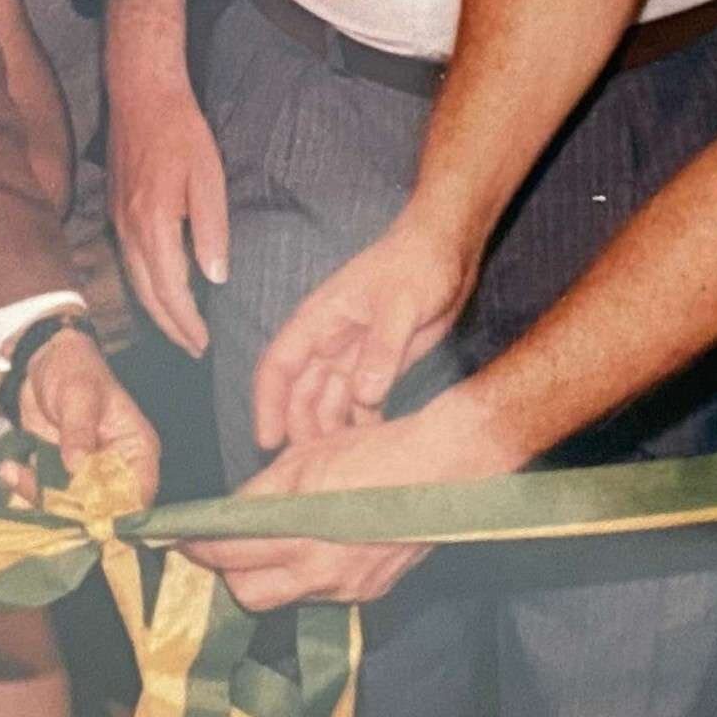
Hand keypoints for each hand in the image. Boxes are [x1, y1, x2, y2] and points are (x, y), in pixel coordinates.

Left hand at [12, 324, 159, 502]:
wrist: (45, 361)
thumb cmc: (75, 369)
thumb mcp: (79, 395)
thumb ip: (78, 430)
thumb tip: (77, 466)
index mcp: (135, 451)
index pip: (137, 495)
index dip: (117, 514)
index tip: (86, 516)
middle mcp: (114, 469)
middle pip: (102, 511)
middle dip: (70, 511)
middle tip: (40, 494)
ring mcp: (84, 475)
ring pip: (69, 508)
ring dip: (40, 498)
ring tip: (14, 472)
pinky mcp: (58, 474)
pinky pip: (44, 495)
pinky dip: (25, 488)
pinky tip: (9, 468)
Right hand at [109, 71, 229, 356]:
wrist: (140, 93)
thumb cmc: (181, 132)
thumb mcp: (208, 178)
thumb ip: (211, 230)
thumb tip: (215, 277)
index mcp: (154, 225)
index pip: (169, 290)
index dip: (186, 323)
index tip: (203, 345)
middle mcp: (129, 229)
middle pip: (147, 294)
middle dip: (171, 327)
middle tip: (193, 350)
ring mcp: (118, 220)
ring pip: (134, 280)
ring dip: (157, 310)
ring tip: (179, 330)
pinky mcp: (117, 210)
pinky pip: (129, 262)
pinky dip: (145, 286)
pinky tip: (160, 290)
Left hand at [185, 396, 508, 610]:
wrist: (444, 470)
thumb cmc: (374, 454)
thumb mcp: (306, 460)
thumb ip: (260, 494)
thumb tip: (228, 513)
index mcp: (300, 532)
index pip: (227, 553)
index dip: (196, 547)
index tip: (178, 539)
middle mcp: (321, 571)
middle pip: (248, 594)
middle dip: (229, 573)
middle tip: (222, 546)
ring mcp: (347, 587)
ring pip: (284, 597)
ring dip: (268, 576)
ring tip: (269, 545)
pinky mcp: (369, 592)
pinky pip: (321, 594)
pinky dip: (306, 575)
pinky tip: (315, 547)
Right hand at [250, 223, 474, 452]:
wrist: (449, 249)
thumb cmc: (417, 262)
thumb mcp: (401, 303)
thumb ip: (383, 349)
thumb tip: (364, 396)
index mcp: (320, 320)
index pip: (279, 365)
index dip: (267, 404)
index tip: (267, 440)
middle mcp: (331, 341)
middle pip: (302, 393)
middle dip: (301, 428)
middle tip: (312, 466)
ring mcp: (356, 354)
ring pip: (331, 401)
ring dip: (331, 430)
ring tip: (341, 466)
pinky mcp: (382, 364)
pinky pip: (363, 401)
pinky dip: (363, 424)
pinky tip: (371, 448)